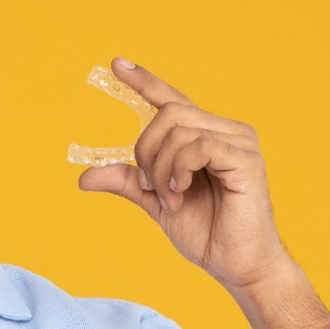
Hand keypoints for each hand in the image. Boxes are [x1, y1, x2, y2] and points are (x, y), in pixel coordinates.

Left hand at [76, 58, 291, 290]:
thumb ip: (127, 182)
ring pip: (177, 130)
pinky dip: (178, 171)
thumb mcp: (154, 202)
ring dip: (161, 170)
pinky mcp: (246, 159)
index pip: (170, 100)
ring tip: (172, 198)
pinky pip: (197, 147)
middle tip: (151, 188)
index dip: (144, 81)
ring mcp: (238, 142)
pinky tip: (181, 193)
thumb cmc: (205, 231)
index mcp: (202, 136)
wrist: (236, 264)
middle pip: (166, 115)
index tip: (115, 64)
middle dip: (146, 152)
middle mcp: (223, 130)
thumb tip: (84, 177)